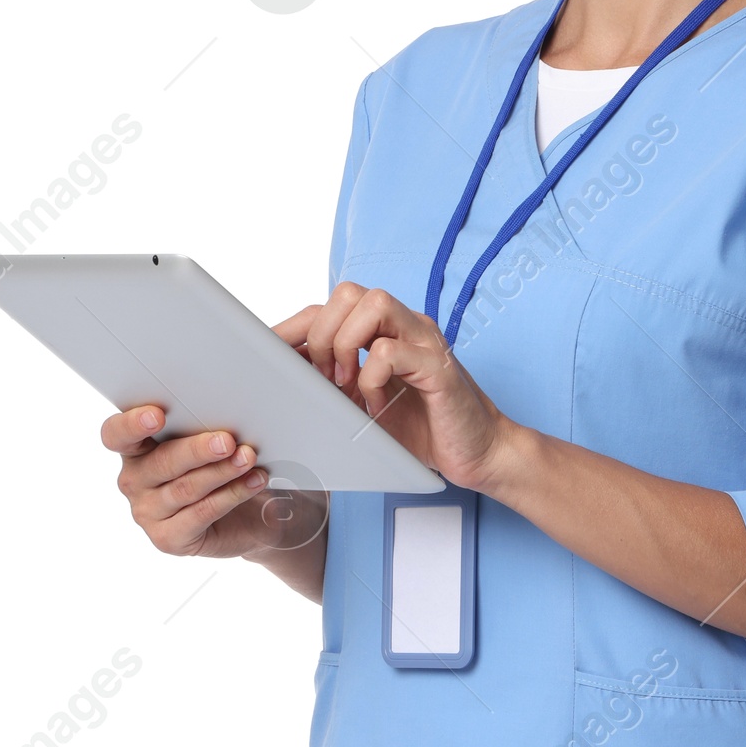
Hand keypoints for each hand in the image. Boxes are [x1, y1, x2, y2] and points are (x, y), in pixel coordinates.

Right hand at [102, 405, 320, 562]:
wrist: (252, 512)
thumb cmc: (226, 462)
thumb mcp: (214, 434)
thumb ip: (209, 414)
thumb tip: (236, 383)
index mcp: (136, 447)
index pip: (116, 434)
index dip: (132, 424)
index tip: (158, 414)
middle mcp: (135, 480)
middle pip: (160, 462)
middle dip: (197, 449)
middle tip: (227, 440)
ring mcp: (148, 512)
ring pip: (185, 489)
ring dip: (221, 471)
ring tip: (249, 457)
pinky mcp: (168, 539)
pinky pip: (200, 514)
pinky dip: (232, 495)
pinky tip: (254, 481)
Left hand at [274, 283, 516, 491]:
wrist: (478, 453)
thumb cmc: (422, 429)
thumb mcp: (364, 402)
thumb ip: (334, 382)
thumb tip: (285, 374)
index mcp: (386, 330)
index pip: (331, 306)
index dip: (295, 326)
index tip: (267, 353)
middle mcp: (406, 326)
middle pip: (349, 292)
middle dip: (321, 333)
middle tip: (323, 376)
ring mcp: (425, 341)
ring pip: (374, 303)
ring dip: (346, 345)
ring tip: (346, 383)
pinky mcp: (440, 367)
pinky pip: (392, 351)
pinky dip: (372, 378)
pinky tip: (377, 404)